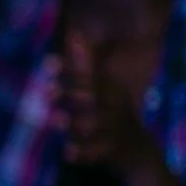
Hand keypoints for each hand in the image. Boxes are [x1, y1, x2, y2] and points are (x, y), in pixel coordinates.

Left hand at [58, 33, 154, 171]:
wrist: (139, 152)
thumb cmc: (113, 114)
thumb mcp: (104, 87)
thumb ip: (86, 64)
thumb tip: (72, 32)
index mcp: (113, 89)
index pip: (91, 75)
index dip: (71, 67)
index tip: (48, 61)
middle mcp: (116, 107)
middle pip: (93, 98)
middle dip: (70, 93)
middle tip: (45, 90)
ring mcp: (116, 130)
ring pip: (94, 125)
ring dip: (73, 122)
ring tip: (54, 120)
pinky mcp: (113, 152)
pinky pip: (96, 153)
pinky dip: (82, 153)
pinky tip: (66, 153)